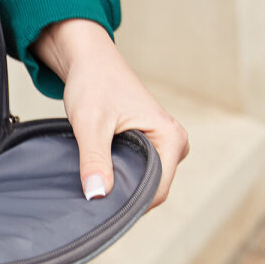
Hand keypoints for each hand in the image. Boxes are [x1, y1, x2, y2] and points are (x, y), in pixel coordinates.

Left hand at [31, 19, 189, 208]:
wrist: (89, 60)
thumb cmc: (93, 83)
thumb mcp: (90, 123)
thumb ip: (95, 160)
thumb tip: (97, 196)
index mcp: (171, 137)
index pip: (157, 191)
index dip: (129, 202)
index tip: (100, 203)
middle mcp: (175, 142)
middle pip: (153, 189)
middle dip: (124, 193)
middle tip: (92, 186)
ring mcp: (165, 144)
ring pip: (145, 181)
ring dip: (122, 183)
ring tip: (96, 171)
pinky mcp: (152, 143)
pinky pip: (140, 170)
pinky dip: (120, 173)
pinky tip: (101, 168)